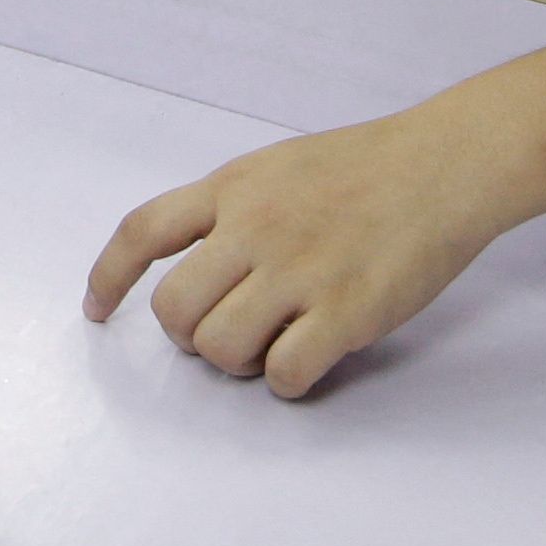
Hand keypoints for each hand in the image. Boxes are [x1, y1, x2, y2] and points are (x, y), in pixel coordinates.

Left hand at [82, 104, 545, 397]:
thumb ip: (232, 208)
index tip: (97, 312)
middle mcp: (254, 229)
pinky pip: (285, 374)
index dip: (109, 278)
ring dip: (238, 362)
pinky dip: (288, 381)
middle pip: (174, 310)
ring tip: (275, 342)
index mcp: (233, 190)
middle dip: (189, 336)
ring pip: (220, 349)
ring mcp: (299, 272)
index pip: (141, 234)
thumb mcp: (278, 166)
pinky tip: (310, 360)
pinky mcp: (346, 312)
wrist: (447, 164)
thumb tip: (195, 261)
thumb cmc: (369, 165)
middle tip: (226, 331)